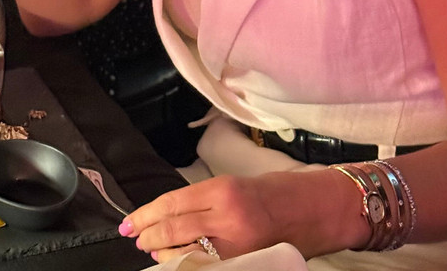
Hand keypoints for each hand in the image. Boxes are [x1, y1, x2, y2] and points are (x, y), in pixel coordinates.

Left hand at [120, 175, 282, 263]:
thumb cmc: (279, 192)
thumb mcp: (237, 184)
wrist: (317, 210)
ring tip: (152, 250)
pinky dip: (186, 264)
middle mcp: (227, 216)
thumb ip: (206, 200)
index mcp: (224, 189)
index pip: (172, 203)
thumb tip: (171, 213)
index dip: (145, 215)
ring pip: (186, 252)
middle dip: (148, 235)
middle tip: (135, 237)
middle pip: (174, 228)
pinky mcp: (246, 262)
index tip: (129, 222)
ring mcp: (237, 244)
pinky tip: (176, 262)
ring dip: (163, 253)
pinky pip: (206, 266)